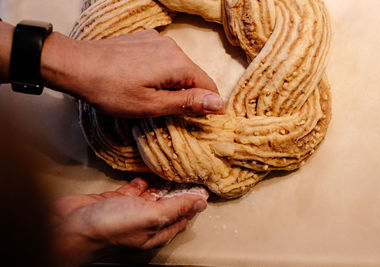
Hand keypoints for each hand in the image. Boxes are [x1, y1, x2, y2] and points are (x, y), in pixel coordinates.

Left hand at [41, 29, 223, 117]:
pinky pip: (163, 58)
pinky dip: (161, 72)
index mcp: (178, 63)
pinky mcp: (143, 39)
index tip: (204, 120)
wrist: (77, 66)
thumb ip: (187, 103)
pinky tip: (142, 82)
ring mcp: (156, 40)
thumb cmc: (112, 90)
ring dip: (173, 84)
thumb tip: (217, 103)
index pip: (208, 85)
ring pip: (177, 67)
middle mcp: (171, 46)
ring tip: (151, 98)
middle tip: (169, 112)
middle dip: (188, 94)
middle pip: (193, 75)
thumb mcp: (152, 105)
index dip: (209, 105)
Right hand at [51, 177, 207, 265]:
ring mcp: (130, 210)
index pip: (183, 215)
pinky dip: (143, 177)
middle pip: (169, 203)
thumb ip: (175, 208)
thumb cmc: (107, 227)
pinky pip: (135, 187)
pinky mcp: (116, 199)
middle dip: (180, 187)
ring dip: (163, 180)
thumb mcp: (150, 216)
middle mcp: (146, 222)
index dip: (194, 200)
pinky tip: (150, 167)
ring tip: (175, 164)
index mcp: (157, 231)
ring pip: (153, 194)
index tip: (204, 182)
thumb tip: (200, 203)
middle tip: (190, 168)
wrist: (68, 226)